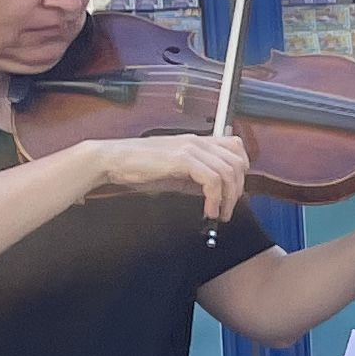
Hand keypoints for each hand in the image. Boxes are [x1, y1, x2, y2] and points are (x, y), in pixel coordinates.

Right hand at [86, 132, 250, 221]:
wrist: (113, 160)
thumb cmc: (138, 165)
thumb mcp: (174, 172)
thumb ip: (195, 178)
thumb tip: (213, 193)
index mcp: (197, 142)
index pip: (236, 147)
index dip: (242, 170)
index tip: (234, 190)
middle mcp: (197, 142)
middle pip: (237, 162)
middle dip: (237, 190)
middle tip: (228, 209)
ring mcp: (190, 148)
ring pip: (229, 171)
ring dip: (228, 198)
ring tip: (218, 214)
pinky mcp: (182, 159)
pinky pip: (212, 180)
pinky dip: (215, 199)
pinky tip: (208, 210)